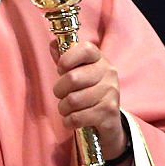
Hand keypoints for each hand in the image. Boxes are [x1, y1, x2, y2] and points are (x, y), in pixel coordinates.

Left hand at [52, 41, 125, 159]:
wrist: (108, 120)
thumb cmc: (87, 91)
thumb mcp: (77, 72)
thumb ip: (64, 58)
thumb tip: (53, 44)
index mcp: (100, 59)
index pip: (85, 49)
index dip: (67, 59)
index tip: (61, 69)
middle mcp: (108, 73)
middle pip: (72, 78)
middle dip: (59, 90)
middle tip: (62, 95)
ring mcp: (111, 93)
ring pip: (73, 100)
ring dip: (63, 108)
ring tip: (68, 108)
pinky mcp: (109, 113)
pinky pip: (77, 118)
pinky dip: (68, 121)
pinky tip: (73, 119)